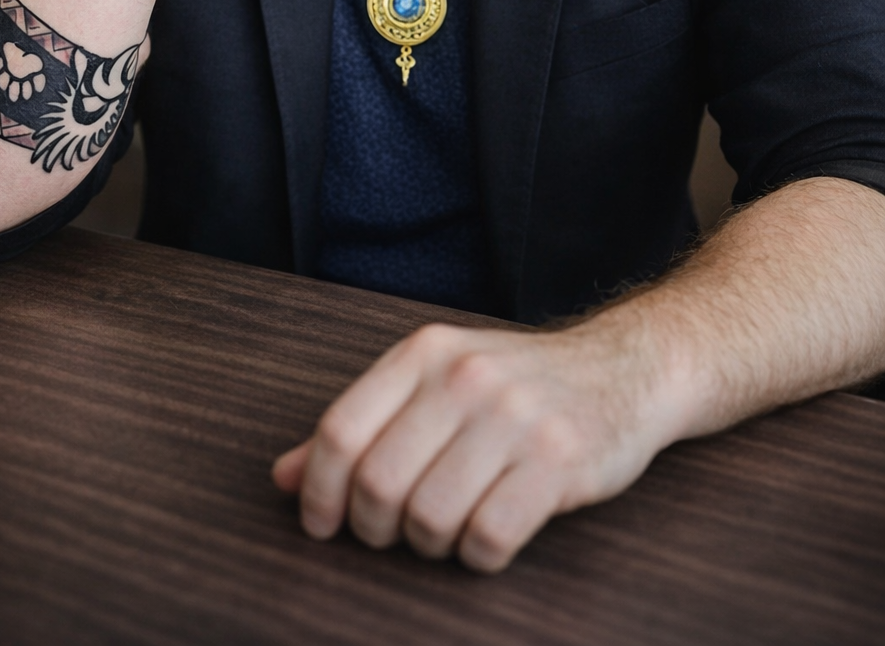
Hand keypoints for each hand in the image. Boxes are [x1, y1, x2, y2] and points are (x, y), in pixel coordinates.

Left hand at [272, 319, 671, 572]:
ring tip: (446, 529)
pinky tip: (488, 534)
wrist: (625, 368)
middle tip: (394, 532)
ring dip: (428, 544)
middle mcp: (466, 378)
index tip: (323, 524)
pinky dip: (477, 555)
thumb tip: (282, 477)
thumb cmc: (514, 386)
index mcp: (425, 352)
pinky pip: (488, 538)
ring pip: (430, 518)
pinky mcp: (559, 463)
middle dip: (375, 527)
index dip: (319, 491)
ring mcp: (516, 418)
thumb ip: (362, 425)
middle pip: (379, 482)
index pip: (341, 430)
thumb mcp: (433, 384)